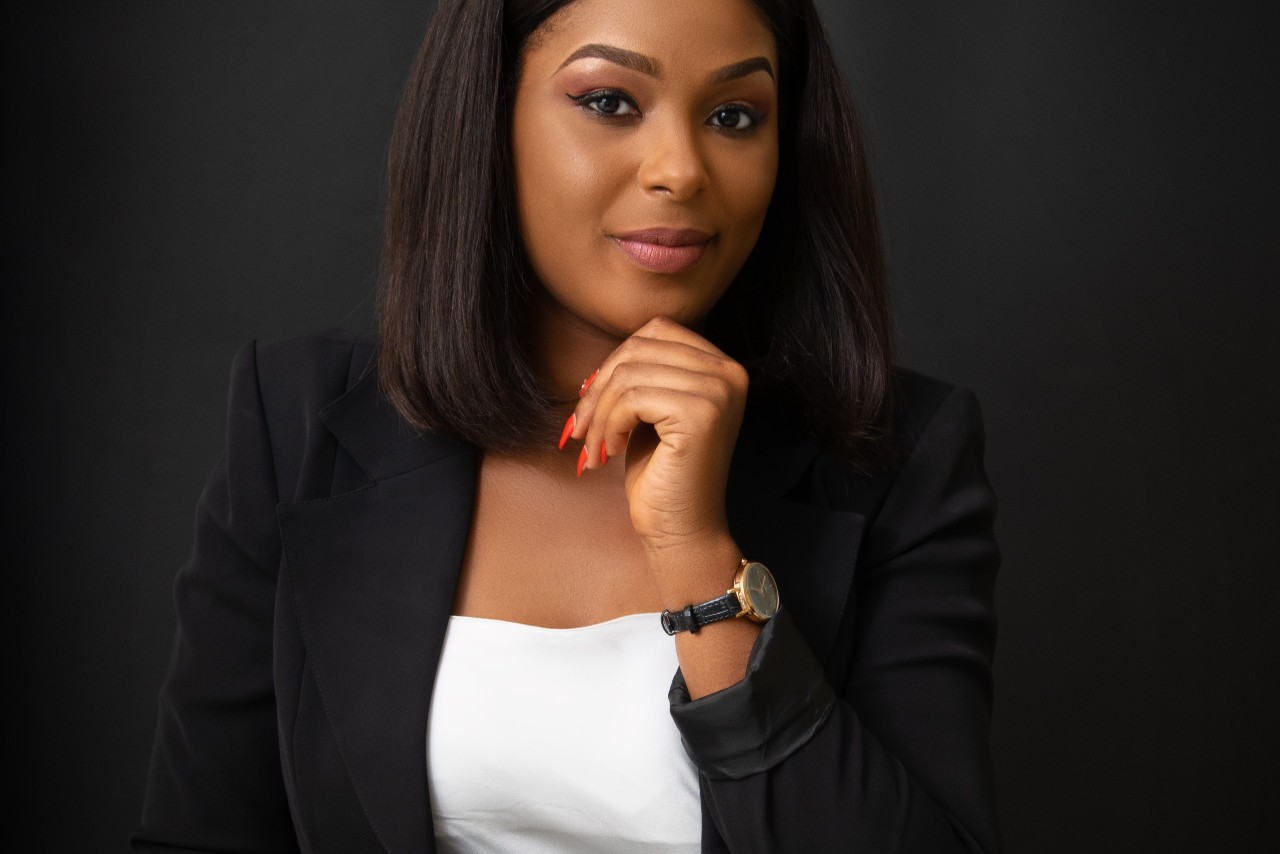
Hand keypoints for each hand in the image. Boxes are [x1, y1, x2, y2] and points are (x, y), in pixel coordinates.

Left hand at [562, 317, 748, 552]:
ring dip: (598, 414)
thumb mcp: (648, 413)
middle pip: (638, 348)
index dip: (614, 363)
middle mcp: (728, 372)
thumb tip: (595, 367)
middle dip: (598, 389)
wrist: (681, 530)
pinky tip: (611, 453)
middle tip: (581, 431)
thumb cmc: (661, 475)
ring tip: (595, 448)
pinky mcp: (701, 414)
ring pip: (629, 374)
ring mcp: (718, 391)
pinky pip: (631, 398)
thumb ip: (637, 376)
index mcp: (721, 365)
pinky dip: (609, 425)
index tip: (594, 404)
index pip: (655, 331)